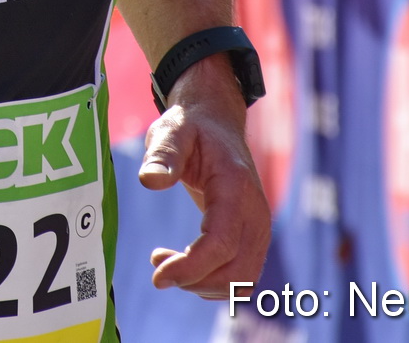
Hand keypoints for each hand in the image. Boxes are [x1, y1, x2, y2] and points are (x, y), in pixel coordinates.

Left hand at [140, 58, 270, 298]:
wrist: (217, 123)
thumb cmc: (191, 127)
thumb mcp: (171, 131)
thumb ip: (163, 154)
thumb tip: (150, 180)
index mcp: (235, 188)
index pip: (221, 243)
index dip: (191, 267)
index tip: (157, 275)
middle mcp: (256, 214)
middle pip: (235, 271)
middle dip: (194, 280)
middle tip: (157, 265)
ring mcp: (259, 229)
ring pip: (241, 281)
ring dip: (202, 284)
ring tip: (165, 261)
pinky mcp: (253, 239)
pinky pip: (241, 278)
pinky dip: (213, 283)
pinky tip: (184, 265)